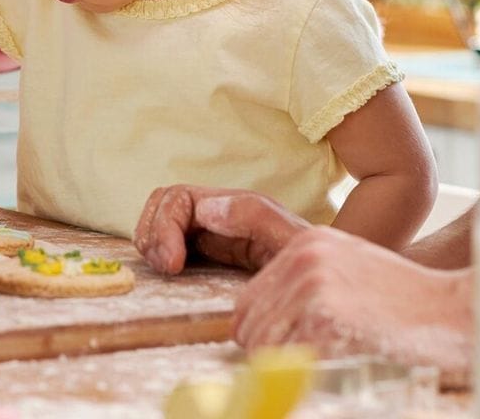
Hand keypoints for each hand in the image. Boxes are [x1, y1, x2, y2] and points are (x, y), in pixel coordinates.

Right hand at [134, 185, 307, 273]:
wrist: (326, 281)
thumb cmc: (314, 261)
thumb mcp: (292, 237)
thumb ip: (255, 217)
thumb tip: (205, 210)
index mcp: (232, 205)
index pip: (177, 198)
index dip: (165, 227)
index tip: (172, 264)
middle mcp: (216, 213)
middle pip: (162, 204)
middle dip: (153, 233)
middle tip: (165, 269)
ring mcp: (210, 232)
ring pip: (161, 220)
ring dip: (152, 242)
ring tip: (165, 271)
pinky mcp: (208, 252)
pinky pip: (172, 243)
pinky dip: (160, 253)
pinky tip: (170, 273)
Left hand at [233, 226, 473, 388]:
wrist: (450, 312)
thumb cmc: (404, 298)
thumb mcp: (348, 265)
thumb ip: (302, 282)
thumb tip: (260, 320)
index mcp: (304, 246)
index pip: (248, 300)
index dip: (257, 332)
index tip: (272, 351)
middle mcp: (301, 262)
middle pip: (250, 325)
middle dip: (267, 353)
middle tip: (298, 366)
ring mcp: (311, 291)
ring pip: (264, 346)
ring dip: (285, 368)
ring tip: (322, 366)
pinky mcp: (324, 322)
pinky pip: (290, 362)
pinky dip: (304, 376)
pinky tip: (333, 370)